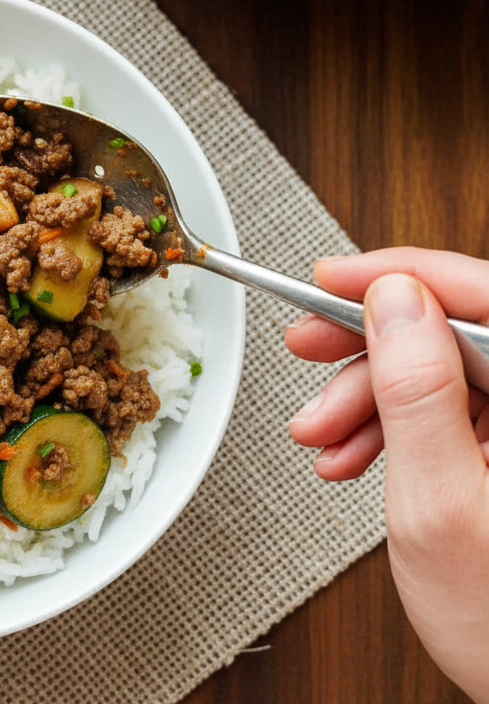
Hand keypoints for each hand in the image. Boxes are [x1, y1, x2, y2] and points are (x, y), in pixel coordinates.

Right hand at [285, 248, 488, 702]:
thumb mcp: (438, 503)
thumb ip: (418, 393)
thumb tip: (395, 302)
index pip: (482, 295)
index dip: (399, 275)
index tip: (332, 278)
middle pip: (453, 332)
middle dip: (368, 349)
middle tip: (307, 353)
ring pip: (441, 373)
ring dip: (369, 399)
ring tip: (322, 438)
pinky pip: (447, 412)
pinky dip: (390, 429)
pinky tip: (354, 455)